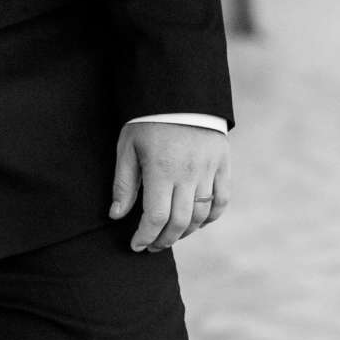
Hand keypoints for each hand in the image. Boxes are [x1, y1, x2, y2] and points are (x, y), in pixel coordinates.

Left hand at [109, 122, 230, 252]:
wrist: (180, 93)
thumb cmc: (147, 120)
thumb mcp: (127, 147)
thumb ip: (124, 183)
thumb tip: (116, 216)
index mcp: (161, 170)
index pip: (156, 217)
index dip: (145, 237)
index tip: (136, 246)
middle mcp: (188, 174)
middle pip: (180, 222)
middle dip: (164, 240)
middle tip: (151, 246)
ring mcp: (208, 170)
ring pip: (201, 214)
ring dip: (185, 232)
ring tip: (170, 236)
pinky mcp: (222, 164)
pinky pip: (222, 199)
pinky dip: (211, 216)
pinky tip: (197, 223)